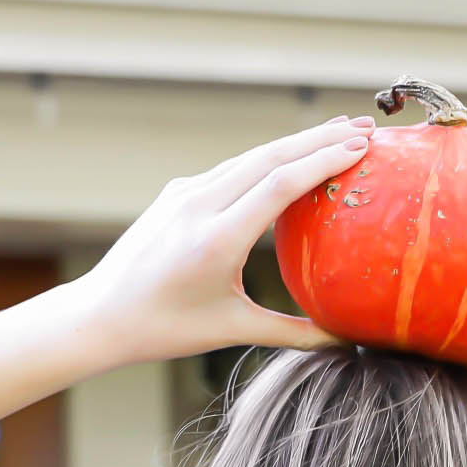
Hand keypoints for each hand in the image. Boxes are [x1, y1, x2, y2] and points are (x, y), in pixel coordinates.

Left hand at [74, 118, 371, 362]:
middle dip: (319, 138)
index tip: (360, 147)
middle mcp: (199, 205)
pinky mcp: (177, 192)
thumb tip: (345, 340)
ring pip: (249, 157)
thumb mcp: (231, 330)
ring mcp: (185, 193)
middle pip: (269, 157)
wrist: (100, 313)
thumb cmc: (165, 329)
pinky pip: (231, 168)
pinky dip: (267, 159)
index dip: (322, 161)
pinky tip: (290, 157)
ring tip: (337, 133)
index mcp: (215, 240)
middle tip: (366, 127)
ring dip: (295, 142)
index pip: (278, 184)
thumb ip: (292, 332)